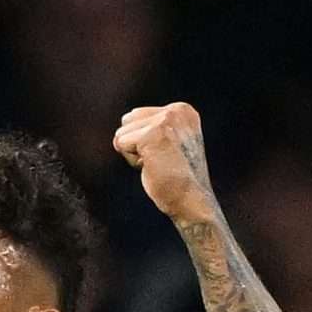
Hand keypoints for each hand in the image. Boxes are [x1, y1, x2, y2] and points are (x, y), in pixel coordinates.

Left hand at [113, 101, 218, 224]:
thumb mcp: (169, 144)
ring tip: (157, 164)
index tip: (167, 155)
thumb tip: (122, 126)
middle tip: (161, 161)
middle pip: (127, 121)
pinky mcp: (151, 134)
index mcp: (182, 110)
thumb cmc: (177, 180)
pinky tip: (152, 167)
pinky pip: (120, 143)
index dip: (143, 141)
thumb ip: (152, 128)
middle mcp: (176, 110)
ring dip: (134, 154)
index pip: (137, 116)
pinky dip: (131, 161)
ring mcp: (165, 120)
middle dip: (136, 144)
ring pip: (122, 132)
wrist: (191, 201)